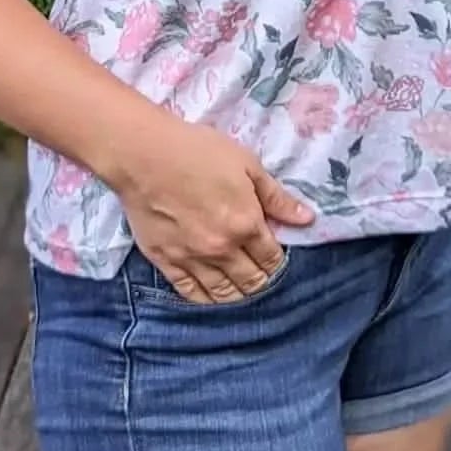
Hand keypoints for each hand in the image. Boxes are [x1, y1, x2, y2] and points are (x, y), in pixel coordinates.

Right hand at [113, 119, 314, 304]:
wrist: (143, 154)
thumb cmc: (197, 151)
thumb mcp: (246, 165)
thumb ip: (276, 197)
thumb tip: (307, 219)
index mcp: (246, 225)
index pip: (272, 258)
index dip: (277, 260)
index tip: (275, 256)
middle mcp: (223, 250)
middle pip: (251, 281)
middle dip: (262, 281)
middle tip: (261, 275)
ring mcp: (192, 259)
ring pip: (223, 294)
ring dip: (238, 295)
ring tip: (241, 290)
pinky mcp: (166, 261)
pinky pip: (190, 293)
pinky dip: (205, 299)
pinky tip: (211, 297)